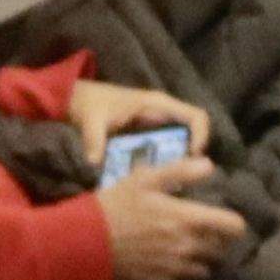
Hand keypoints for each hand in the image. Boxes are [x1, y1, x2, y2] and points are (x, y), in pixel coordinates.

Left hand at [67, 78, 213, 164]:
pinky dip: (167, 159)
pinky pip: (168, 144)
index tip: (191, 159)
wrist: (77, 99)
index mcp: (157, 104)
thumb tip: (94, 163)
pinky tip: (158, 176)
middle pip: (193, 130)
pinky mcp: (149, 130)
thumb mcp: (92, 121)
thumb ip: (94, 140)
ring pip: (182, 139)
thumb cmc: (89, 104)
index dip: (201, 136)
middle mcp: (162, 111)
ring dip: (181, 159)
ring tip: (172, 180)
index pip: (196, 116)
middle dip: (193, 154)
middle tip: (182, 177)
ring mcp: (157, 121)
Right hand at [98, 175, 247, 279]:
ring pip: (204, 272)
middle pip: (221, 252)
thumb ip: (180, 171)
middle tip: (198, 234)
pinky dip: (179, 279)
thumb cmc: (115, 206)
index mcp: (189, 219)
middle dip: (214, 243)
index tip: (221, 221)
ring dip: (199, 262)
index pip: (233, 227)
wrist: (86, 243)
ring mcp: (176, 270)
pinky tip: (166, 267)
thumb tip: (209, 166)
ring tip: (183, 252)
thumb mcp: (144, 179)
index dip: (232, 223)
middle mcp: (189, 248)